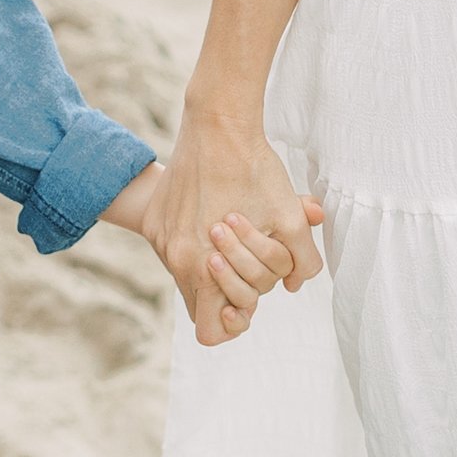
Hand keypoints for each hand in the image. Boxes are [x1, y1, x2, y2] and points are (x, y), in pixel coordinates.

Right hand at [146, 117, 325, 347]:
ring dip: (217, 263)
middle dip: (235, 286)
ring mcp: (162, 240)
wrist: (216, 125)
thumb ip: (300, 261)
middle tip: (250, 254)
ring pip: (192, 275)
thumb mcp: (290, 218)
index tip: (248, 300)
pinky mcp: (156, 222)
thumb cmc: (254, 170)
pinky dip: (200, 242)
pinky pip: (179, 250)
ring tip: (236, 230)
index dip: (233, 322)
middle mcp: (176, 259)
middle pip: (205, 304)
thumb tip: (293, 285)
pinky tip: (216, 212)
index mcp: (202, 266)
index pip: (210, 331)